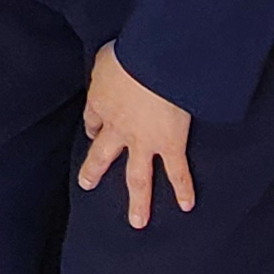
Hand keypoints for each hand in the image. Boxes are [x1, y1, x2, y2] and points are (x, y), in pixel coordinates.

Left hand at [78, 43, 194, 230]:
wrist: (154, 63)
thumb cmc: (131, 52)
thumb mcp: (107, 55)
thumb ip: (108, 66)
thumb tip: (112, 66)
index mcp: (101, 102)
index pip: (92, 119)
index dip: (93, 126)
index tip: (93, 130)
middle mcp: (118, 128)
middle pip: (102, 154)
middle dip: (94, 170)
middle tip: (87, 184)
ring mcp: (144, 141)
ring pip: (137, 177)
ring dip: (137, 201)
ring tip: (137, 222)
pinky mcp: (170, 145)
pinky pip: (177, 171)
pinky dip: (183, 189)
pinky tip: (186, 205)